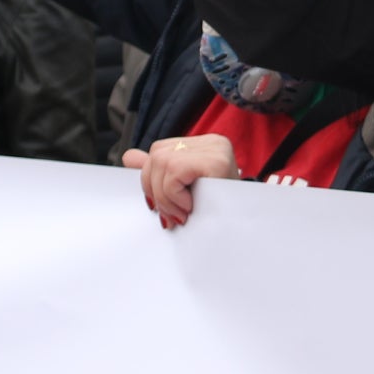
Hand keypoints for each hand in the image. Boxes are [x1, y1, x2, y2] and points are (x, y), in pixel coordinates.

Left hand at [126, 135, 241, 229]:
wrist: (244, 231)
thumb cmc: (216, 213)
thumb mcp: (184, 192)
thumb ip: (158, 173)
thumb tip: (128, 157)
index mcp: (202, 146)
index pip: (159, 152)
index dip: (150, 181)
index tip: (157, 207)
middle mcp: (210, 141)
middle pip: (157, 156)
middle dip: (154, 191)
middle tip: (169, 217)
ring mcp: (215, 147)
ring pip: (162, 163)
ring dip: (165, 198)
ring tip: (182, 214)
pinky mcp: (217, 160)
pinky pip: (175, 170)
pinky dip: (174, 194)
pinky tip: (190, 207)